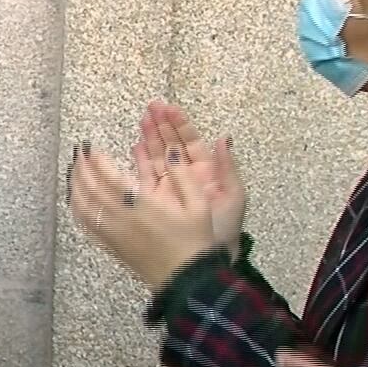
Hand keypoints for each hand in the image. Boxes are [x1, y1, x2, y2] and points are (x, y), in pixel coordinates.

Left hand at [69, 142, 218, 287]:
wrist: (186, 279)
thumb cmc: (195, 242)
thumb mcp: (199, 206)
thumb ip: (183, 177)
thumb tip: (172, 152)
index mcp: (142, 205)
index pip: (111, 177)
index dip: (98, 161)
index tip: (92, 149)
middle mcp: (122, 217)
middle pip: (91, 189)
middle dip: (82, 169)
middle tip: (78, 155)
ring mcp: (113, 233)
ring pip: (84, 206)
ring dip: (75, 187)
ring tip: (74, 173)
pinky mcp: (110, 246)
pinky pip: (86, 226)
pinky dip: (77, 210)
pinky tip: (75, 201)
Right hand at [131, 101, 244, 258]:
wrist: (207, 259)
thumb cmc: (223, 230)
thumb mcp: (233, 197)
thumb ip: (228, 167)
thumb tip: (224, 138)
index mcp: (206, 172)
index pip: (190, 142)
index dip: (180, 124)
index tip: (168, 108)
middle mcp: (185, 176)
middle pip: (171, 145)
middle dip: (161, 125)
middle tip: (150, 107)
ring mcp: (168, 187)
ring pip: (157, 157)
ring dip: (149, 138)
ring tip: (140, 120)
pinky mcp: (153, 200)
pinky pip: (144, 176)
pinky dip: (139, 161)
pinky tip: (135, 146)